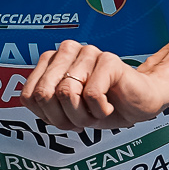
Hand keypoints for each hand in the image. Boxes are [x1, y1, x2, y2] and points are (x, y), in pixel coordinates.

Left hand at [20, 40, 168, 131]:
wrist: (139, 105)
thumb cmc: (101, 106)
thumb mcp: (65, 111)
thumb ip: (45, 103)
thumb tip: (37, 97)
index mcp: (51, 60)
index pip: (30, 95)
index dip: (47, 116)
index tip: (66, 118)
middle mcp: (67, 50)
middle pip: (44, 94)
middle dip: (62, 117)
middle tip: (82, 119)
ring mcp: (88, 52)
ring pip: (67, 94)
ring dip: (82, 116)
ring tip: (96, 111)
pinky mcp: (109, 60)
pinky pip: (91, 94)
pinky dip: (100, 111)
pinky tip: (108, 106)